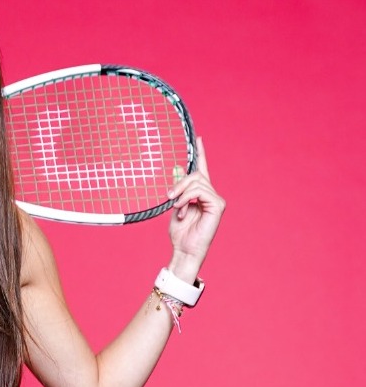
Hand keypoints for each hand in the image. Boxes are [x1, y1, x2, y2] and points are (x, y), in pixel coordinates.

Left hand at [166, 137, 225, 280]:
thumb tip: (177, 168)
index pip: (203, 168)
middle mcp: (211, 194)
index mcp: (201, 194)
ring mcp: (216, 200)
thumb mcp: (175, 205)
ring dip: (181, 193)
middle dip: (180, 183)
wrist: (184, 249)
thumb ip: (178, 188)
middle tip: (169, 196)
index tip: (198, 138)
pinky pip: (200, 191)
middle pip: (196, 174)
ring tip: (176, 207)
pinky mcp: (218, 205)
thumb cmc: (180, 232)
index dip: (201, 153)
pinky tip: (183, 209)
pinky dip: (187, 198)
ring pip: (197, 182)